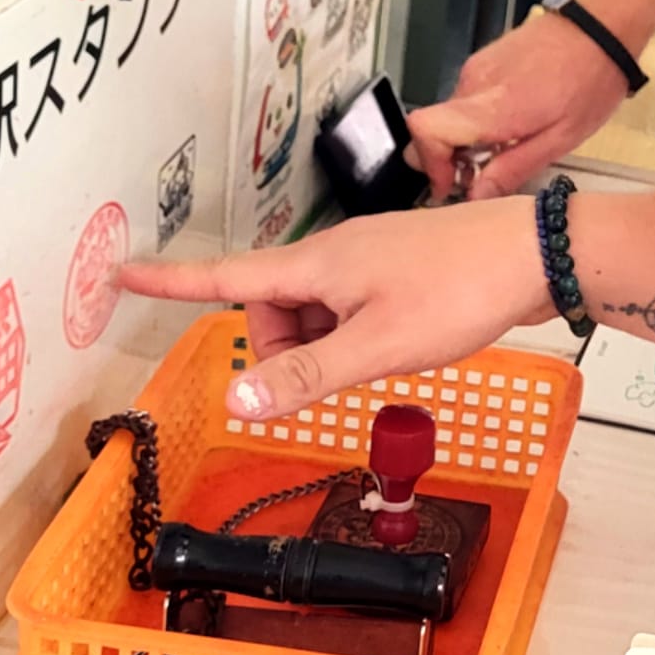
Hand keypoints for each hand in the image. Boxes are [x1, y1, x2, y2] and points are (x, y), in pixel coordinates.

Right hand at [119, 199, 551, 419]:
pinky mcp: (395, 272)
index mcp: (316, 265)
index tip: (121, 276)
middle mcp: (332, 255)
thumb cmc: (459, 292)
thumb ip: (308, 376)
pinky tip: (398, 344)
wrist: (533, 255)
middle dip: (285, 349)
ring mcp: (365, 262)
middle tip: (338, 374)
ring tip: (382, 356)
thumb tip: (238, 399)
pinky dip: (357, 336)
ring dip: (327, 346)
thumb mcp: (378, 347)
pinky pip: (349, 310)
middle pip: (272, 308)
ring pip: (315, 315)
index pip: (226, 277)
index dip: (172, 284)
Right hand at [406, 11, 634, 201]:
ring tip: (503, 151)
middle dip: (446, 161)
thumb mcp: (560, 140)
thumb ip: (513, 169)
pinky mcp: (482, 61)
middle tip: (479, 177)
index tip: (451, 186)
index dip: (431, 165)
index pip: (426, 130)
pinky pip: (463, 102)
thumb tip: (478, 195)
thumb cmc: (591, 77)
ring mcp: (475, 68)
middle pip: (430, 129)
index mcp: (493, 105)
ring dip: (465, 143)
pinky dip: (475, 123)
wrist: (601, 24)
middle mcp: (475, 83)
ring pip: (447, 118)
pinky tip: (508, 128)